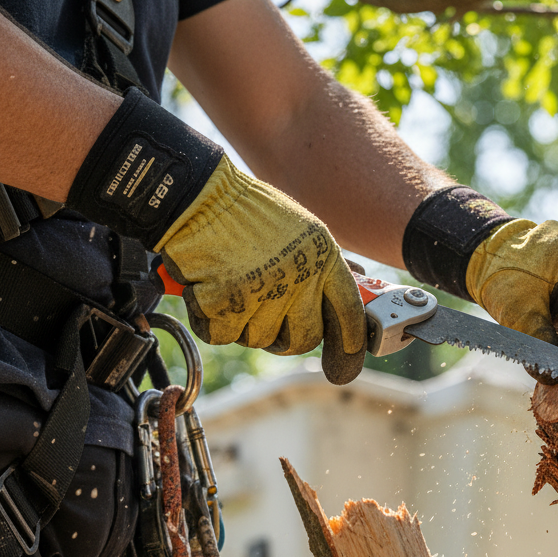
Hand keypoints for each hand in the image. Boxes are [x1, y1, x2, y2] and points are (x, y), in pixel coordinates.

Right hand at [157, 157, 365, 384]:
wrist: (197, 196)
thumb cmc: (248, 212)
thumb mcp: (301, 230)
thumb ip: (321, 264)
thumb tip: (359, 281)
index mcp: (323, 257)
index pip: (349, 312)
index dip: (351, 342)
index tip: (347, 360)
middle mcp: (300, 277)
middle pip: (304, 338)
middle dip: (286, 339)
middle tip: (266, 321)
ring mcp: (264, 292)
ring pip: (260, 339)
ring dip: (243, 324)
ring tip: (231, 289)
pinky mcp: (227, 302)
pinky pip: (223, 335)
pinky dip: (210, 321)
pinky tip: (207, 292)